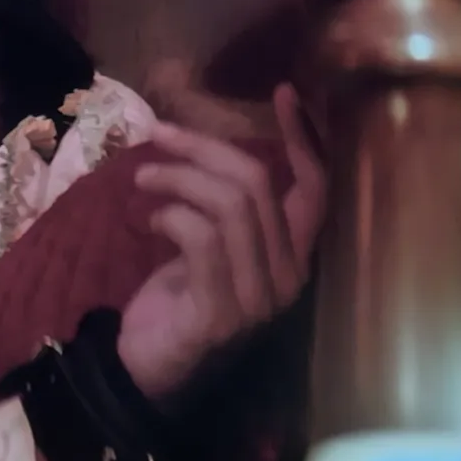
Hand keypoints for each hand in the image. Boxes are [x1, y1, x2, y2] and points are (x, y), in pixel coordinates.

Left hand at [116, 84, 325, 402]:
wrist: (146, 368)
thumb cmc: (178, 300)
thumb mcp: (206, 244)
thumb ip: (223, 207)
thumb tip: (204, 145)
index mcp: (294, 257)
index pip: (316, 189)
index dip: (304, 139)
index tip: (283, 92)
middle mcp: (289, 278)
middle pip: (257, 186)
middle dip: (203, 148)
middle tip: (158, 135)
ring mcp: (260, 299)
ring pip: (231, 206)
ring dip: (178, 178)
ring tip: (143, 178)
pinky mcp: (222, 313)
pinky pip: (202, 239)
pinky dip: (171, 216)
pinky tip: (148, 220)